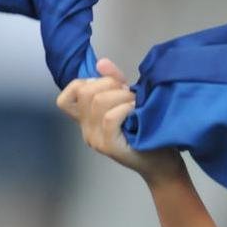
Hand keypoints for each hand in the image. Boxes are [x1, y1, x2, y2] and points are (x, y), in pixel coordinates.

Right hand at [56, 58, 184, 183]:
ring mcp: (95, 139)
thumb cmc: (147, 132)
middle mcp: (86, 130)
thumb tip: (102, 62)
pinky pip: (110, 117)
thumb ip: (115, 82)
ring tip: (136, 103)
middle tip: (130, 94)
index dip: (84, 83)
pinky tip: (137, 111)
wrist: (162, 164)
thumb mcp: (129, 101)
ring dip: (122, 96)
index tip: (109, 86)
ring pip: (98, 102)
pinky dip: (125, 108)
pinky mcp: (108, 145)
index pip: (64, 98)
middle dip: (110, 84)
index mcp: (87, 120)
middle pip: (85, 92)